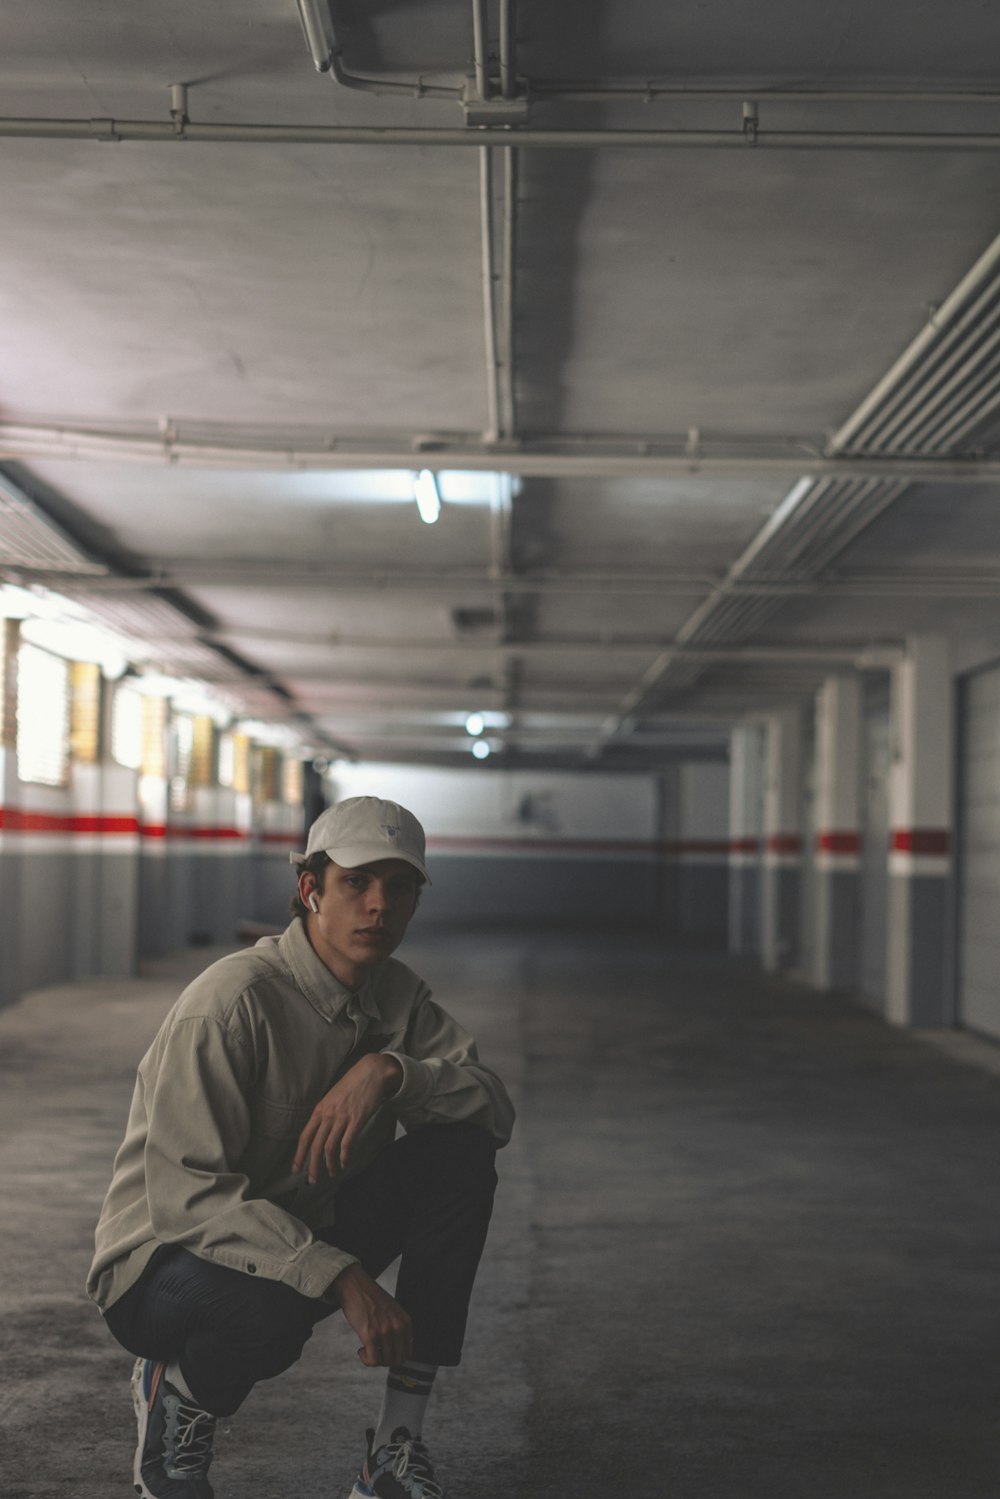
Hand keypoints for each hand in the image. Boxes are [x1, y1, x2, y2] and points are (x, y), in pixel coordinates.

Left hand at [293, 1053, 402, 1183]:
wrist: (371, 1072)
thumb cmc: (353, 1084)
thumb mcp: (332, 1097)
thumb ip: (325, 1113)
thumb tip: (320, 1132)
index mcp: (320, 1109)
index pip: (305, 1137)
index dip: (298, 1155)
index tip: (295, 1169)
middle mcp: (328, 1114)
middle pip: (316, 1146)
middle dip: (312, 1166)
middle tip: (312, 1180)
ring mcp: (342, 1117)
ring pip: (330, 1147)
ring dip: (329, 1164)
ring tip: (331, 1173)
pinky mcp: (357, 1119)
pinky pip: (347, 1143)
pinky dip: (344, 1157)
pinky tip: (344, 1163)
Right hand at [333, 1262, 412, 1366]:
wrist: (355, 1286)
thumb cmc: (371, 1299)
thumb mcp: (393, 1311)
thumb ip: (398, 1327)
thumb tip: (398, 1353)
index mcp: (406, 1321)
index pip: (407, 1352)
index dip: (395, 1356)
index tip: (384, 1350)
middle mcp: (398, 1326)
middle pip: (397, 1359)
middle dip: (385, 1360)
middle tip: (374, 1351)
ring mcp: (384, 1330)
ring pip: (385, 1362)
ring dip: (374, 1360)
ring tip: (367, 1348)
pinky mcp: (370, 1334)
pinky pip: (372, 1360)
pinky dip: (366, 1360)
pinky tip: (361, 1349)